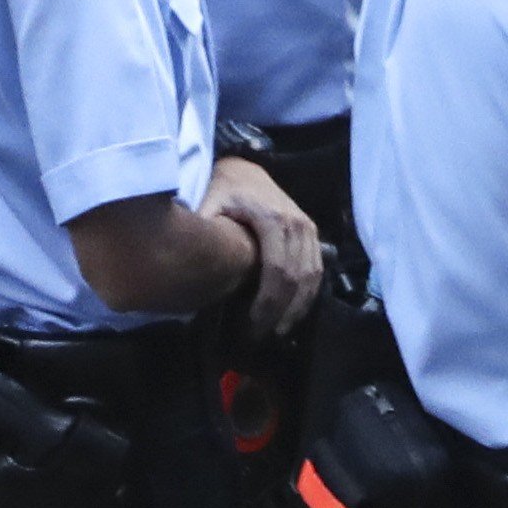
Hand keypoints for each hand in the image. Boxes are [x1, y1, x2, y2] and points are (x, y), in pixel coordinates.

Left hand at [204, 156, 325, 342]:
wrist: (243, 170)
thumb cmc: (221, 188)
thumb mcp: (207, 202)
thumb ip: (203, 230)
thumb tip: (192, 263)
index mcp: (275, 220)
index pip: (278, 272)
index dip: (266, 305)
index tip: (249, 328)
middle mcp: (298, 225)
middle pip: (296, 280)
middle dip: (279, 313)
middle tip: (257, 337)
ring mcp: (308, 229)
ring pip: (311, 278)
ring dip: (296, 309)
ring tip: (275, 332)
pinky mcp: (311, 234)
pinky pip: (316, 270)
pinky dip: (305, 295)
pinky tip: (290, 314)